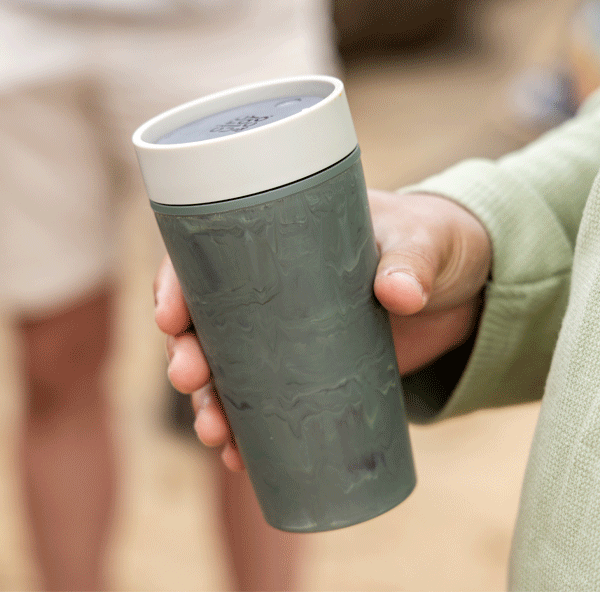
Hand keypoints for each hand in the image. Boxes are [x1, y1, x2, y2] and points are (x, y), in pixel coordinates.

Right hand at [154, 190, 491, 470]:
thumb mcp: (422, 242)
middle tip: (189, 377)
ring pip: (228, 369)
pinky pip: (268, 403)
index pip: (209, 256)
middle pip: (206, 321)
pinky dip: (249, 431)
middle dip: (187, 353)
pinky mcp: (315, 372)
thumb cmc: (432, 243)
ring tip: (215, 433)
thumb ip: (412, 262)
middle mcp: (274, 291)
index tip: (168, 316)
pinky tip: (241, 456)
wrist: (462, 285)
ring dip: (210, 403)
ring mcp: (291, 336)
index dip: (176, 284)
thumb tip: (399, 295)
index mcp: (282, 241)